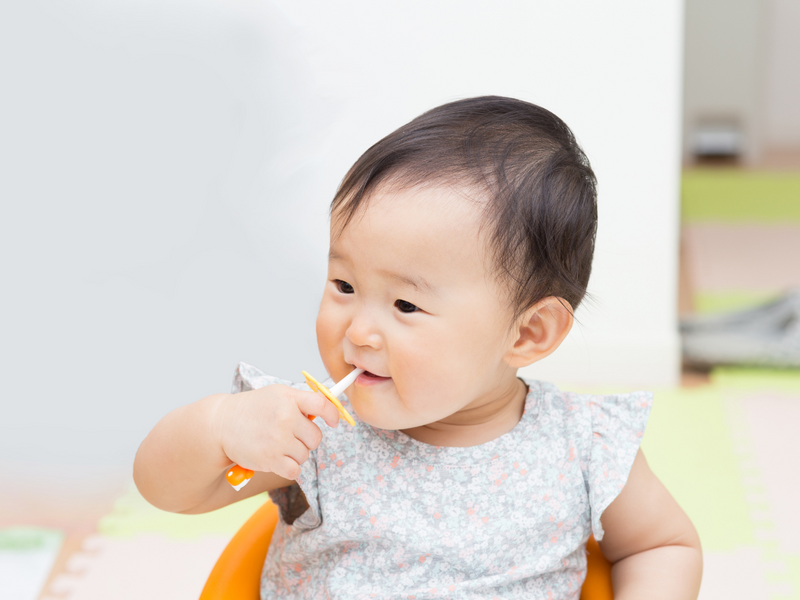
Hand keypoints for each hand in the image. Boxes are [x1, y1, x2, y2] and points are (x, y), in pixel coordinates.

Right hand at [216, 384, 339, 480]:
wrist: (221, 424)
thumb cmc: (253, 409)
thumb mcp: (277, 395)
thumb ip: (301, 401)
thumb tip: (328, 412)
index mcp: (289, 398)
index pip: (322, 404)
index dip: (333, 414)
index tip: (334, 422)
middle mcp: (286, 417)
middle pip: (315, 437)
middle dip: (306, 439)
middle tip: (289, 435)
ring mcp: (278, 439)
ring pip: (305, 454)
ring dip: (294, 454)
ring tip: (276, 444)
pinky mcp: (270, 459)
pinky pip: (295, 470)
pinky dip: (288, 468)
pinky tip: (277, 459)